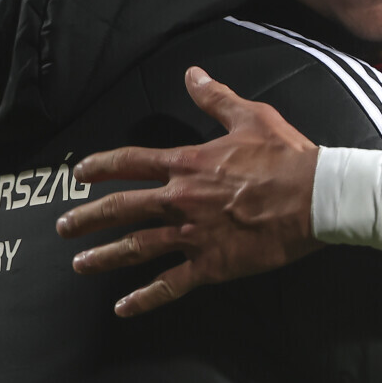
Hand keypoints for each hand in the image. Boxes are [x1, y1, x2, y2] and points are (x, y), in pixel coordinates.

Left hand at [57, 66, 322, 316]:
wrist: (316, 196)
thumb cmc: (287, 156)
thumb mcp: (251, 117)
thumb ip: (216, 99)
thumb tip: (192, 74)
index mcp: (188, 165)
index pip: (132, 163)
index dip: (102, 166)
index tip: (80, 173)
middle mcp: (181, 200)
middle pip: (121, 209)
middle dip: (88, 218)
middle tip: (65, 227)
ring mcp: (193, 235)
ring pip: (136, 248)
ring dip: (104, 257)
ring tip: (80, 265)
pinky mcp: (212, 264)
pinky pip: (170, 284)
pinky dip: (145, 298)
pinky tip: (123, 308)